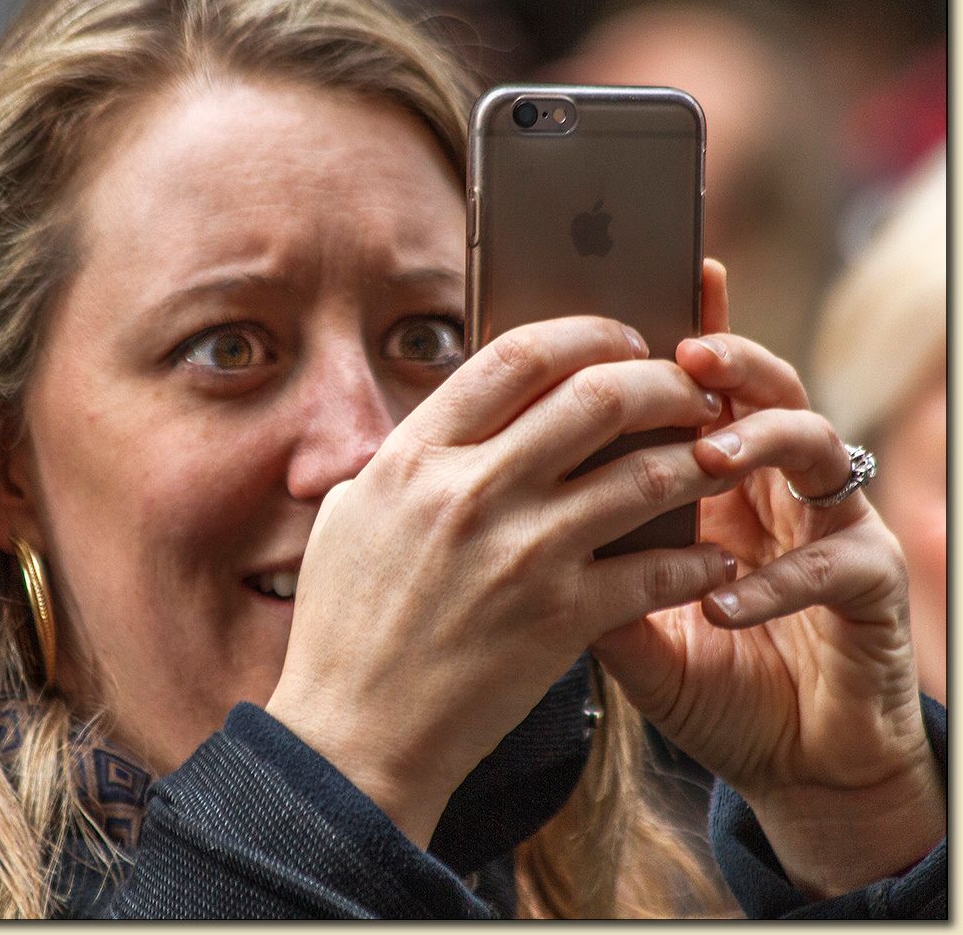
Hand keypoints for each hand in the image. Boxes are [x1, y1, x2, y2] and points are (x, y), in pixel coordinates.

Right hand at [267, 315, 733, 847]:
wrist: (354, 734)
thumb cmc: (346, 622)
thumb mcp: (354, 513)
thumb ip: (412, 454)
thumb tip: (471, 413)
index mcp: (418, 455)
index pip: (518, 355)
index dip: (585, 332)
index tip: (623, 337)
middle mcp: (473, 491)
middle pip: (599, 396)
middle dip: (664, 380)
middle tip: (691, 390)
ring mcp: (523, 554)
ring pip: (645, 474)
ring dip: (699, 459)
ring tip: (720, 458)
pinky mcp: (561, 619)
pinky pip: (657, 571)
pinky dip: (697, 561)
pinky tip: (713, 560)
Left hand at [591, 260, 944, 898]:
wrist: (789, 759)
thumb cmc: (707, 676)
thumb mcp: (628, 621)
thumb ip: (585, 567)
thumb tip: (508, 513)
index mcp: (716, 482)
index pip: (699, 393)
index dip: (684, 338)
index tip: (642, 295)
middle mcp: (775, 489)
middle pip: (765, 390)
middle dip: (730, 362)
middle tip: (685, 353)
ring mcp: (828, 528)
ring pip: (816, 446)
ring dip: (760, 443)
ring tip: (710, 455)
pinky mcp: (872, 586)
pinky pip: (837, 563)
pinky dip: (777, 581)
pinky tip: (722, 602)